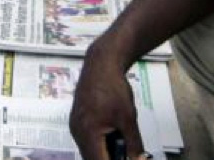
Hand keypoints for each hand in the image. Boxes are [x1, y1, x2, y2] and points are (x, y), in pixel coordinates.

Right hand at [70, 45, 148, 159]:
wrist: (100, 64)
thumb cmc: (114, 89)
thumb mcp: (128, 119)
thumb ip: (134, 144)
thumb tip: (139, 159)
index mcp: (88, 133)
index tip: (126, 159)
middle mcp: (77, 132)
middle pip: (90, 157)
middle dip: (107, 158)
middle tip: (124, 153)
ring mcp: (74, 125)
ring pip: (87, 149)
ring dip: (102, 152)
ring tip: (120, 146)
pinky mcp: (76, 119)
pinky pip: (85, 139)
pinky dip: (97, 143)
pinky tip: (111, 137)